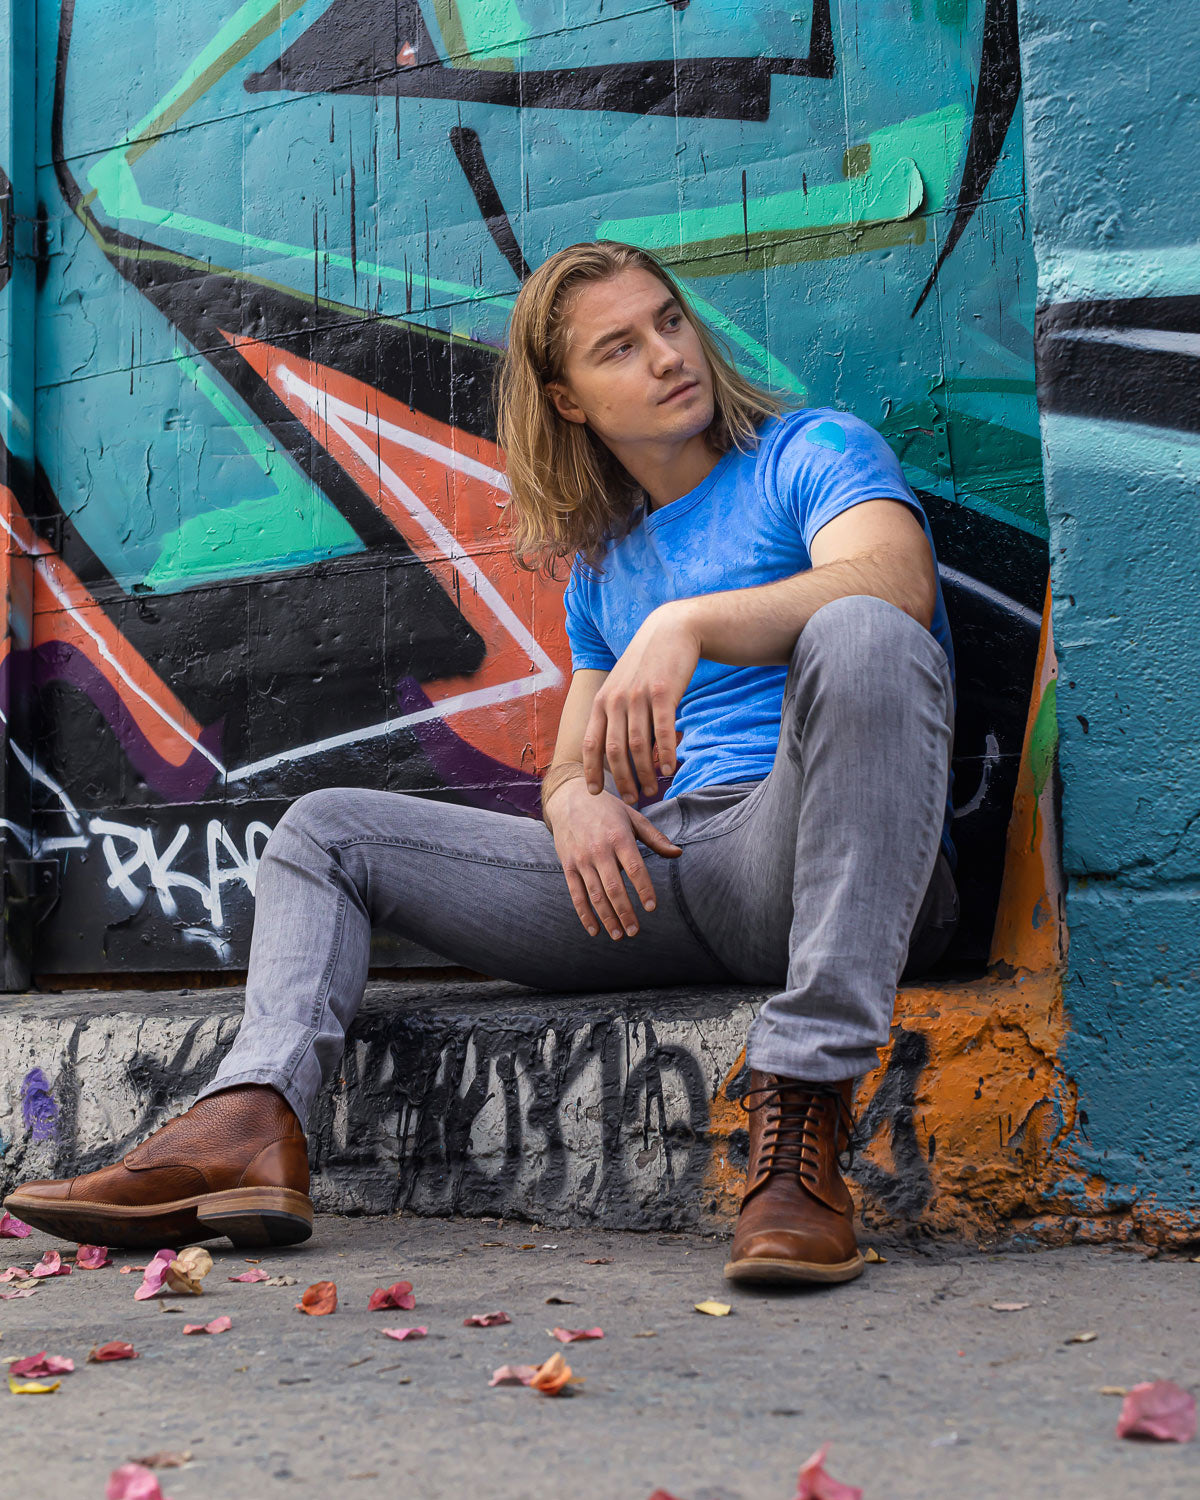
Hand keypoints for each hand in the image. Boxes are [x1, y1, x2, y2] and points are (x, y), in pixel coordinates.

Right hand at [545, 778, 681, 938]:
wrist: (568, 798)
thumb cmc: (607, 809)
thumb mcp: (633, 817)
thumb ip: (655, 838)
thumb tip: (678, 853)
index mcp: (619, 837)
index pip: (634, 868)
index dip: (644, 889)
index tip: (651, 907)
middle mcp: (599, 850)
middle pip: (614, 887)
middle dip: (625, 912)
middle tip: (635, 931)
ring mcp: (581, 859)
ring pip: (595, 895)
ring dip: (607, 918)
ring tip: (619, 935)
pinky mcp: (568, 866)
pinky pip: (576, 894)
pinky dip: (585, 914)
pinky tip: (595, 930)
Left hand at [581, 602, 699, 803]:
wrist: (671, 630)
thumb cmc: (648, 665)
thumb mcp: (623, 686)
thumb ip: (619, 715)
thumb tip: (623, 753)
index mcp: (602, 701)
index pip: (591, 743)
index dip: (591, 771)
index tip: (595, 793)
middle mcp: (615, 700)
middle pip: (614, 751)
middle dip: (622, 780)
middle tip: (633, 800)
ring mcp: (638, 696)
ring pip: (637, 745)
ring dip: (644, 773)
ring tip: (653, 790)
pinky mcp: (662, 692)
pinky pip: (662, 731)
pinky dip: (665, 754)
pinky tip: (670, 770)